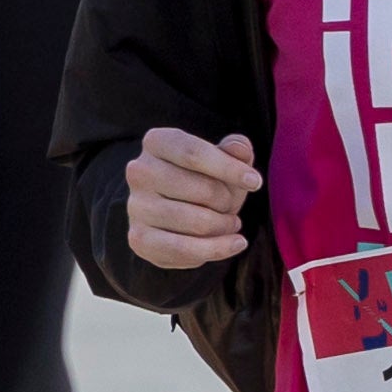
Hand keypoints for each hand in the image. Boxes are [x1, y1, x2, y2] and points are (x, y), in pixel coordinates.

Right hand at [123, 127, 261, 273]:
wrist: (174, 215)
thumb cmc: (203, 180)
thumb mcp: (222, 160)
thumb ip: (234, 150)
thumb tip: (241, 148)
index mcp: (157, 142)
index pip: (194, 153)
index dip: (229, 168)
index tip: (255, 182)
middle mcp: (139, 172)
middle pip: (203, 190)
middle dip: (228, 201)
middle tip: (231, 205)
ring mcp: (136, 206)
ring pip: (197, 222)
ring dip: (225, 226)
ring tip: (231, 223)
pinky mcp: (139, 239)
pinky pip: (185, 249)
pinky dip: (218, 249)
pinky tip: (236, 243)